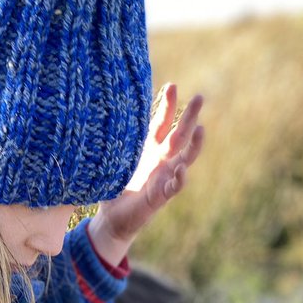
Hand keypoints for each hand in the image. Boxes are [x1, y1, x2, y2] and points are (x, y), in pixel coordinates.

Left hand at [88, 82, 204, 264]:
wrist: (111, 217)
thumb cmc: (114, 185)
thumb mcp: (115, 158)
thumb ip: (116, 140)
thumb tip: (102, 112)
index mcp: (150, 148)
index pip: (163, 122)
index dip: (168, 105)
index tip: (172, 85)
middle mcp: (161, 160)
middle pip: (180, 134)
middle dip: (190, 116)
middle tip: (200, 97)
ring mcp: (164, 177)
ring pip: (186, 158)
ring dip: (194, 145)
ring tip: (200, 129)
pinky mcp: (160, 196)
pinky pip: (174, 186)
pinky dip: (179, 179)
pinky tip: (181, 170)